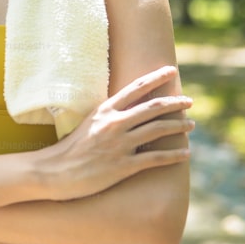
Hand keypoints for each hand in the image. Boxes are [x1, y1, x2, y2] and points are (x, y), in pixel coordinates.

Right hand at [35, 65, 192, 200]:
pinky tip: (185, 154)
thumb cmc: (69, 149)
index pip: (136, 88)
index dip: (156, 78)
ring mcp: (119, 144)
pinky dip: (173, 155)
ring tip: (191, 125)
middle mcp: (115, 123)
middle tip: (189, 101)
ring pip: (158, 130)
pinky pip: (155, 158)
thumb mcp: (87, 124)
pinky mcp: (122, 165)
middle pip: (153, 107)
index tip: (171, 71)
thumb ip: (107, 116)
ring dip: (179, 126)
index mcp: (105, 110)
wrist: (53, 172)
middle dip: (175, 103)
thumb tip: (126, 111)